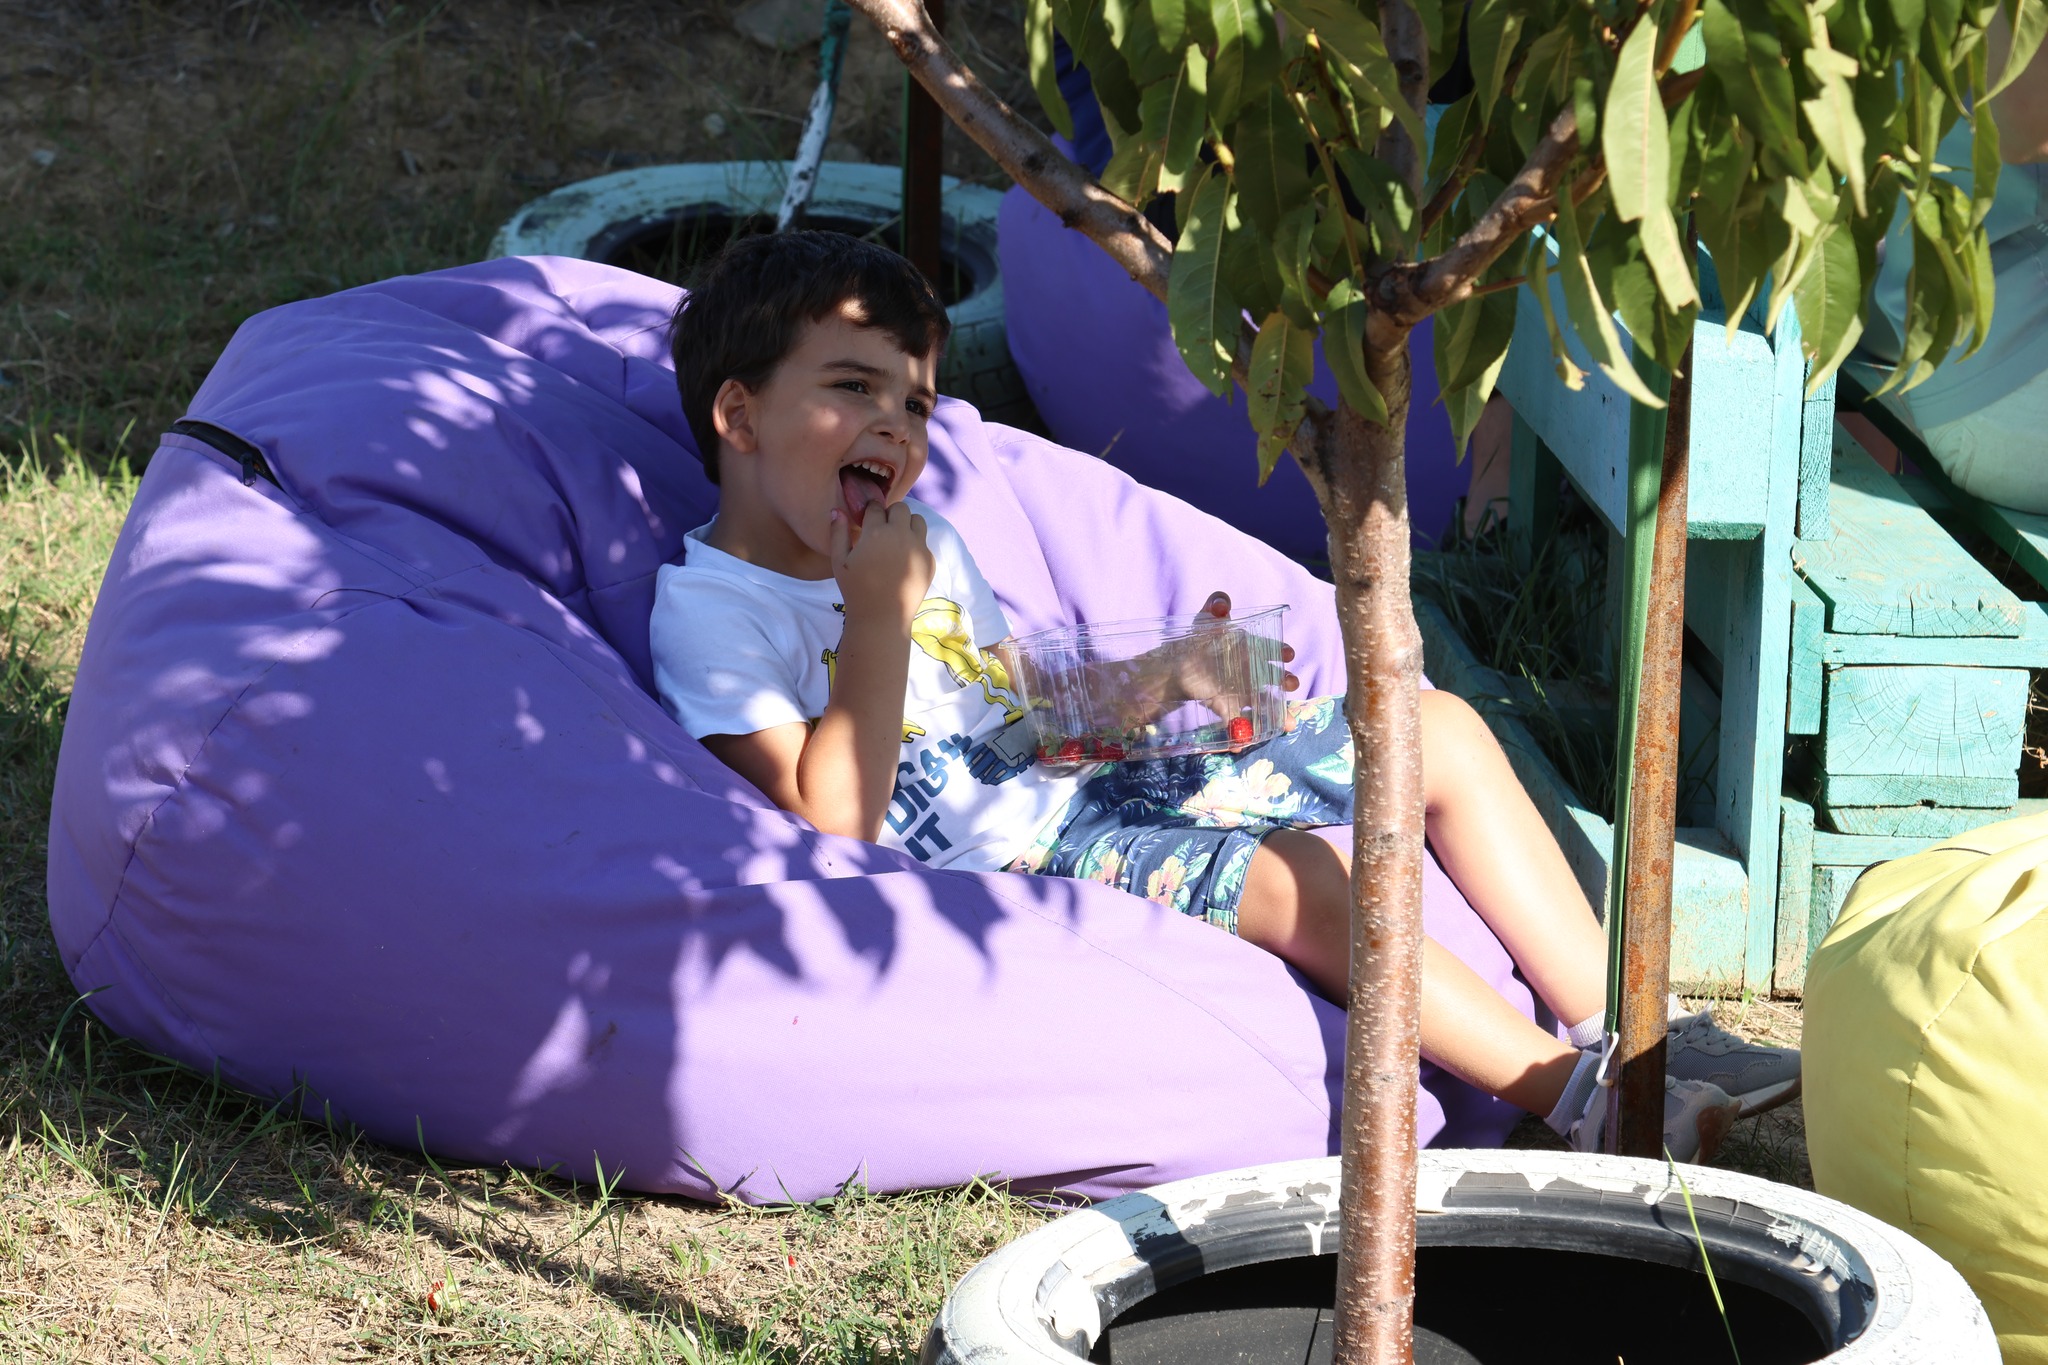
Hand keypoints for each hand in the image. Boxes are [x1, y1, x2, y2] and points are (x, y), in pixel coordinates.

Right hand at [831, 501, 933, 624]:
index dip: (870, 512)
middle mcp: (901, 535)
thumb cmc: (856, 589)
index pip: (876, 507)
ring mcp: (919, 547)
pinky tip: (904, 560)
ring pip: (918, 520)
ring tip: (897, 540)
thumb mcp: (839, 561)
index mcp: (876, 532)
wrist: (882, 617)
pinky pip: (924, 542)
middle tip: (883, 530)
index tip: (868, 520)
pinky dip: (915, 545)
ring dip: (907, 524)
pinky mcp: (930, 560)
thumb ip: (838, 533)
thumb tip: (838, 511)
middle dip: (891, 514)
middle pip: (901, 508)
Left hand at [1175, 591, 1298, 732]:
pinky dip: (1238, 733)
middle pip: (1272, 677)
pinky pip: (1235, 721)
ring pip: (1262, 703)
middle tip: (1292, 683)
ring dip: (1276, 715)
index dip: (1280, 650)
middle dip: (1285, 681)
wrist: (1177, 665)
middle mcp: (1250, 671)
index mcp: (1250, 649)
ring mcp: (1240, 690)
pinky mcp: (1226, 706)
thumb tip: (1221, 601)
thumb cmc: (1199, 641)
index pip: (1270, 648)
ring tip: (1287, 726)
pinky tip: (1240, 745)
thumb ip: (1215, 607)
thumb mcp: (1205, 622)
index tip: (1288, 653)